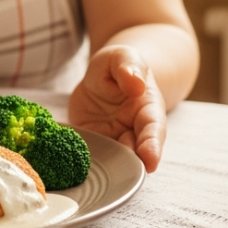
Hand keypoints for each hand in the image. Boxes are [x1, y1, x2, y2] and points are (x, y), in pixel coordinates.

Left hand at [67, 45, 167, 171]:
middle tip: (123, 170)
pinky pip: (89, 155)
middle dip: (131, 164)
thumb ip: (129, 67)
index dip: (153, 146)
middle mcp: (134, 130)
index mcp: (148, 109)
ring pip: (113, 160)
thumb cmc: (119, 66)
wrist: (102, 76)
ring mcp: (113, 140)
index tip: (151, 161)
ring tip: (98, 171)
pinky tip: (73, 166)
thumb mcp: (122, 56)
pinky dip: (83, 163)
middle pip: (136, 152)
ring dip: (107, 168)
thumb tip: (136, 83)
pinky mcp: (93, 144)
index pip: (154, 129)